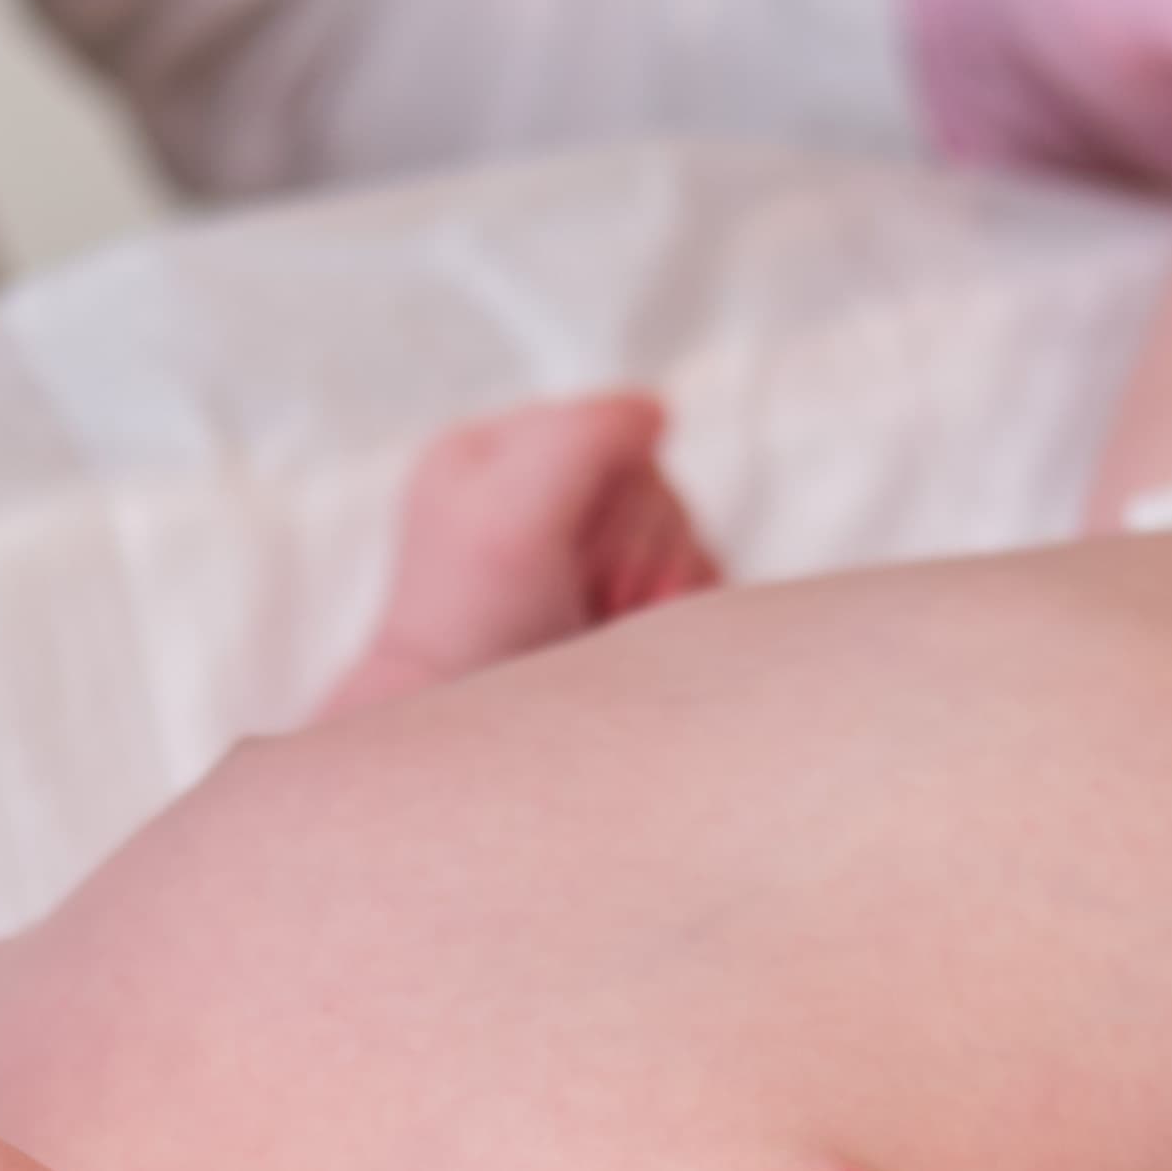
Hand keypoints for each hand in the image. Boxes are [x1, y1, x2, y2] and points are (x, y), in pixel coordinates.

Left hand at [322, 392, 726, 716]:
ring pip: (682, 532)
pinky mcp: (623, 604)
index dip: (610, 492)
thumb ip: (580, 439)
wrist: (475, 757)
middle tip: (590, 599)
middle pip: (651, 482)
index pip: (608, 427)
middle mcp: (535, 497)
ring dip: (659, 583)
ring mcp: (583, 552)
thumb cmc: (475, 636)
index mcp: (490, 457)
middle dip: (635, 546)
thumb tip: (657, 412)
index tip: (567, 555)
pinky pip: (696, 580)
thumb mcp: (507, 517)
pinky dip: (678, 610)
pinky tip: (631, 639)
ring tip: (604, 626)